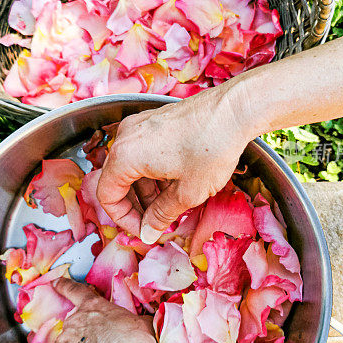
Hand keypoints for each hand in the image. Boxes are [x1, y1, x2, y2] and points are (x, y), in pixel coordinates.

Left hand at [48, 278, 154, 342]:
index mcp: (93, 306)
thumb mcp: (141, 321)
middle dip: (79, 337)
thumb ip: (137, 321)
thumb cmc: (137, 338)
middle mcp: (75, 320)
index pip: (74, 290)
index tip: (54, 283)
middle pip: (71, 326)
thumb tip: (149, 322)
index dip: (63, 286)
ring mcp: (64, 341)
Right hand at [96, 82, 248, 243]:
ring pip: (131, 166)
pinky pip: (143, 152)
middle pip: (117, 180)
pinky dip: (153, 172)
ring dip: (146, 190)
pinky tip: (175, 183)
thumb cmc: (212, 147)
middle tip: (157, 223)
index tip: (144, 230)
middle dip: (136, 206)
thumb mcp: (188, 192)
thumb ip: (161, 215)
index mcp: (125, 155)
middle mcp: (127, 136)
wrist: (235, 110)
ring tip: (171, 205)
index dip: (123, 219)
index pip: (107, 195)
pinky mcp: (154, 121)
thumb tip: (148, 232)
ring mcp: (140, 125)